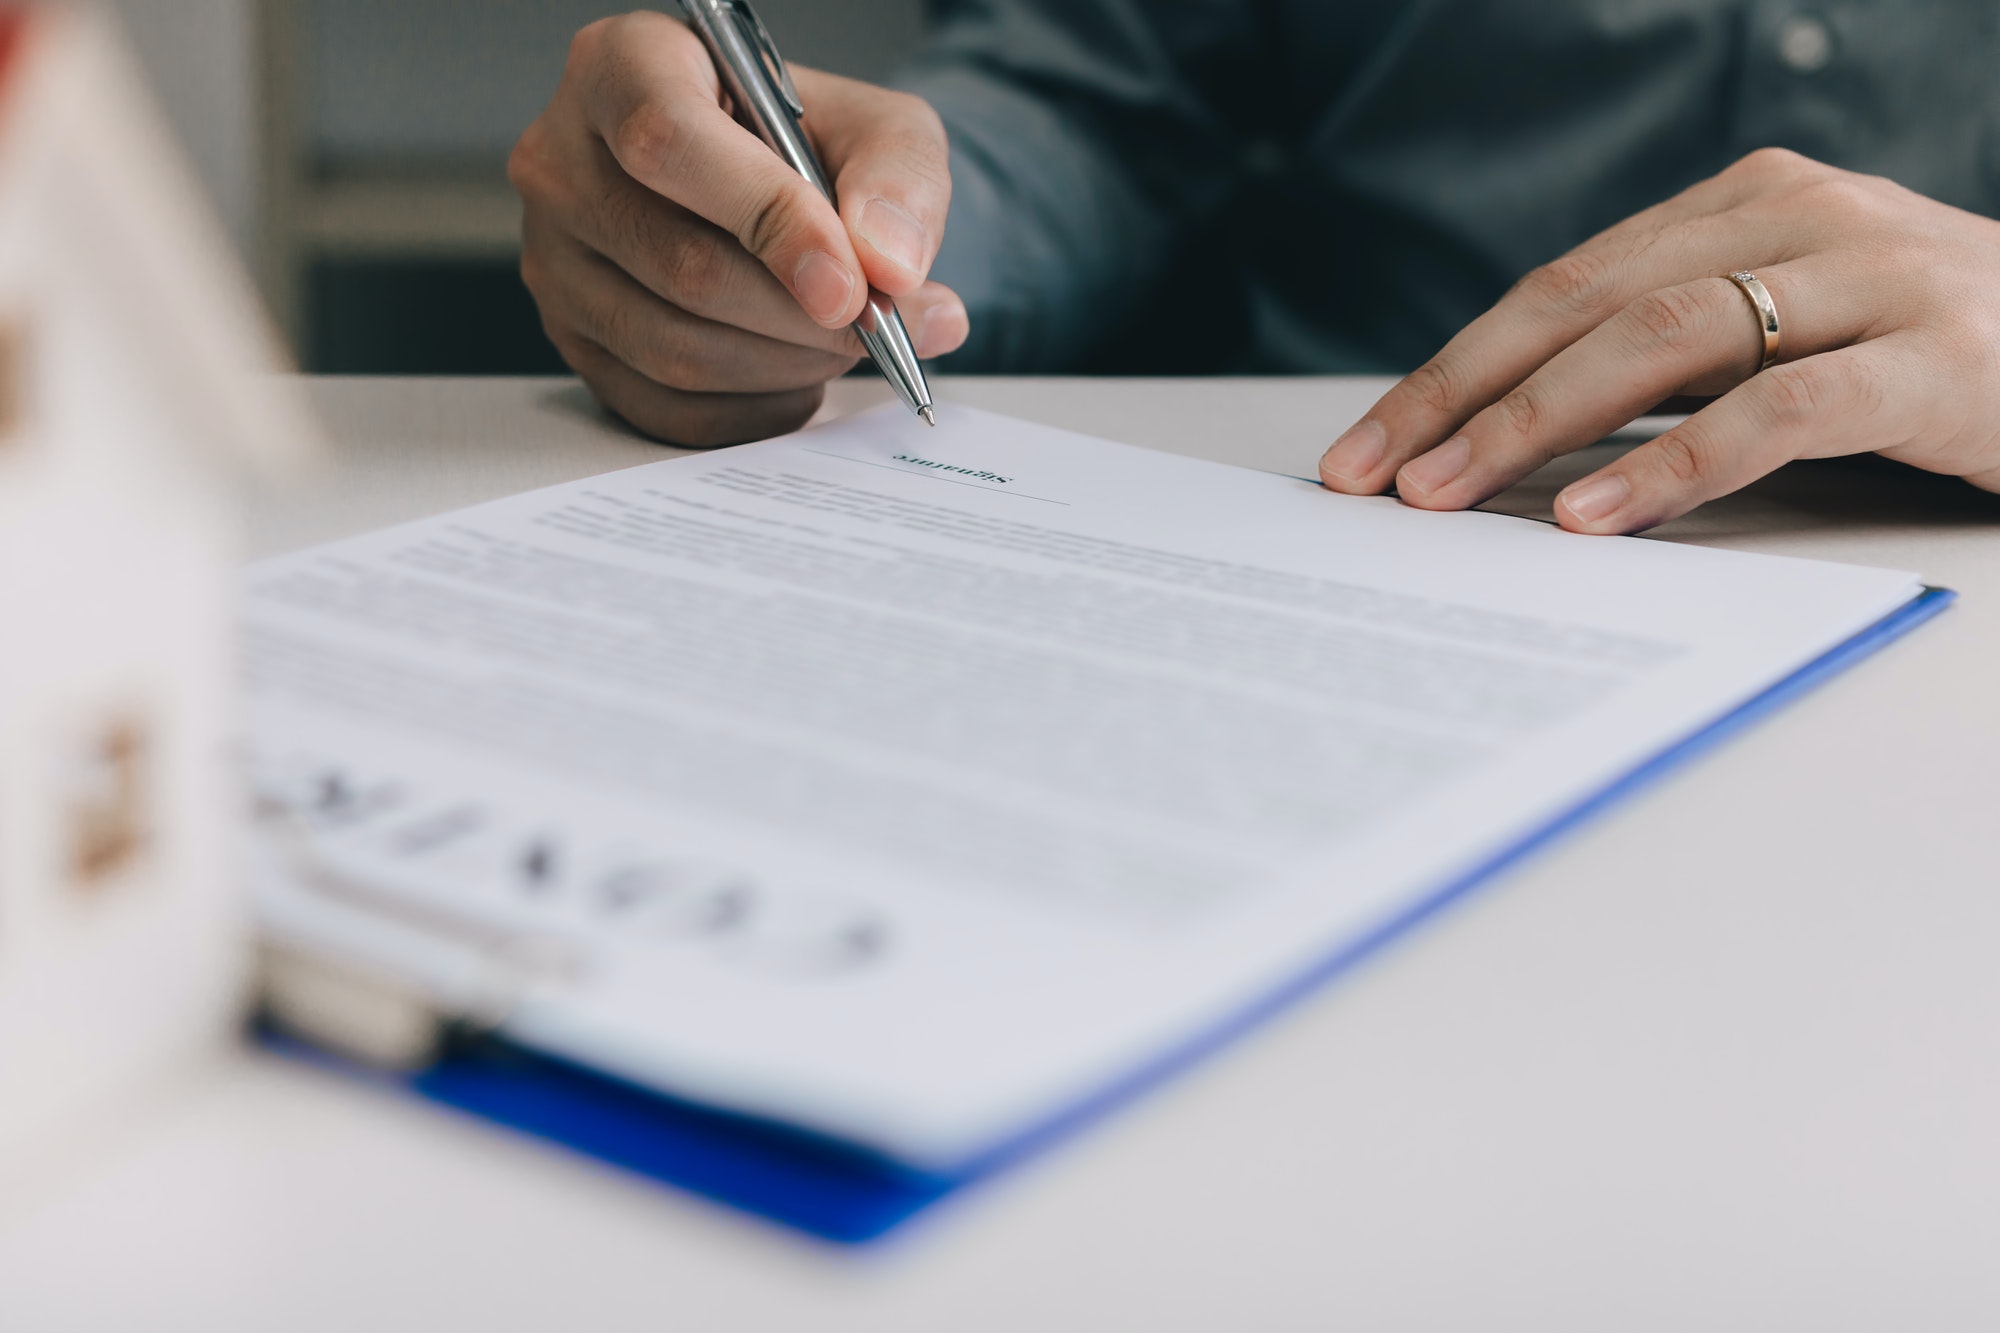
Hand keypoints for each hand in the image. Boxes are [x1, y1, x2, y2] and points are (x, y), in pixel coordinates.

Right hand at [509, 12, 967, 446]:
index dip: (770, 221)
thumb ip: (900, 181)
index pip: (669, 141)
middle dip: (801, 316)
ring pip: (673, 348)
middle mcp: (563, 160)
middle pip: (682, 266)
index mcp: (623, 68)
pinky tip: (795, 374)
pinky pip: (665, 407)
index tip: (848, 282)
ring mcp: (554, 258)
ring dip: (784, 365)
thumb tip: (890, 268)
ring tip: (840, 342)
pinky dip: (751, 408)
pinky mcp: (570, 339)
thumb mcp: (876, 126)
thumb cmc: (804, 141)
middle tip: (872, 325)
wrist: (764, 183)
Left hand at [1318, 148, 1999, 532]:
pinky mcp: (1934, 358)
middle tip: (1374, 476)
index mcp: (1747, 204)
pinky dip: (1677, 464)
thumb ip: (1675, 357)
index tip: (1366, 443)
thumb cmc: (1931, 355)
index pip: (1560, 287)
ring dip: (1537, 425)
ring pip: (1663, 340)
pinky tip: (1598, 517)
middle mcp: (1800, 218)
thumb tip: (1514, 433)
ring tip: (1449, 494)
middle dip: (1462, 395)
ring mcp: (1873, 277)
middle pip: (1585, 304)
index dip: (1452, 367)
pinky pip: (1780, 409)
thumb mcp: (1788, 329)